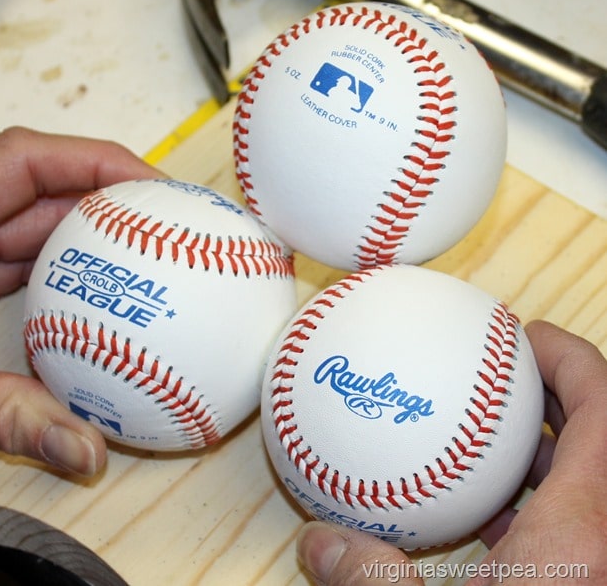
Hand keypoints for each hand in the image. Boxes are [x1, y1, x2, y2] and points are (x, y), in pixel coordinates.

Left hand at [0, 127, 164, 476]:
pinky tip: (103, 305)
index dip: (94, 160)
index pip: (24, 162)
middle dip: (111, 202)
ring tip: (153, 259)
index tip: (152, 186)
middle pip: (44, 193)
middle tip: (172, 225)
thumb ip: (2, 418)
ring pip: (38, 232)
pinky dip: (68, 281)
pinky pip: (25, 270)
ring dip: (96, 243)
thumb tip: (88, 450)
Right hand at [296, 321, 606, 584]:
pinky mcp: (591, 581)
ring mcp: (604, 560)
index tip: (517, 334)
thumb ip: (371, 580)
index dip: (565, 355)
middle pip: (600, 429)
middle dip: (546, 390)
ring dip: (544, 446)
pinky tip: (493, 517)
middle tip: (495, 372)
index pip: (602, 404)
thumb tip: (317, 544)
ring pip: (589, 475)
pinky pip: (575, 519)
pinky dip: (540, 500)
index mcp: (590, 530)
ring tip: (489, 434)